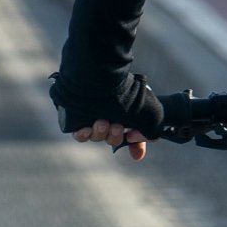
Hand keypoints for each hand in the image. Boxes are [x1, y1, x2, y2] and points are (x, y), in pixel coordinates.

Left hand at [49, 68, 164, 161]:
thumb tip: (143, 150)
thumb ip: (148, 129)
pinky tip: (86, 128)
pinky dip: (83, 134)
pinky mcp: (78, 116)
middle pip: (113, 139)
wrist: (100, 71)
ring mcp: (94, 116)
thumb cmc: (124, 87)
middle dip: (116, 136)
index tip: (136, 154)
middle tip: (117, 125)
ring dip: (101, 133)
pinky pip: (79, 134)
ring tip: (101, 122)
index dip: (136, 147)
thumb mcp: (144, 108)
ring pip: (97, 137)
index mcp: (126, 113)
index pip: (131, 136)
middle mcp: (111, 115)